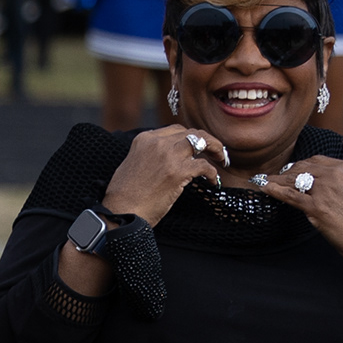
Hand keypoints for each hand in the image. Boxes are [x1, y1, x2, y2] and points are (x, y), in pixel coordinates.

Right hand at [98, 121, 225, 224]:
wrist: (121, 212)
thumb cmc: (125, 195)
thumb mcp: (134, 164)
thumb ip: (150, 155)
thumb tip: (169, 159)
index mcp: (144, 139)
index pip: (176, 130)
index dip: (191, 137)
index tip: (199, 146)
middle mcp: (157, 143)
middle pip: (192, 133)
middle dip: (208, 140)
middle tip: (216, 151)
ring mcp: (169, 156)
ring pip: (202, 142)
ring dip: (216, 149)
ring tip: (222, 159)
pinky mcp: (178, 172)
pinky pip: (205, 166)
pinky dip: (213, 173)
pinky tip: (213, 181)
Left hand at [276, 135, 342, 286]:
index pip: (317, 161)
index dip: (302, 165)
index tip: (293, 170)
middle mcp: (335, 176)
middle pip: (303, 168)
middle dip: (288, 172)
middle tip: (277, 177)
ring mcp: (324, 191)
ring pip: (294, 180)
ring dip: (277, 180)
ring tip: (265, 180)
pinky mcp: (316, 208)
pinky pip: (290, 196)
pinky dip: (274, 191)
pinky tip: (264, 187)